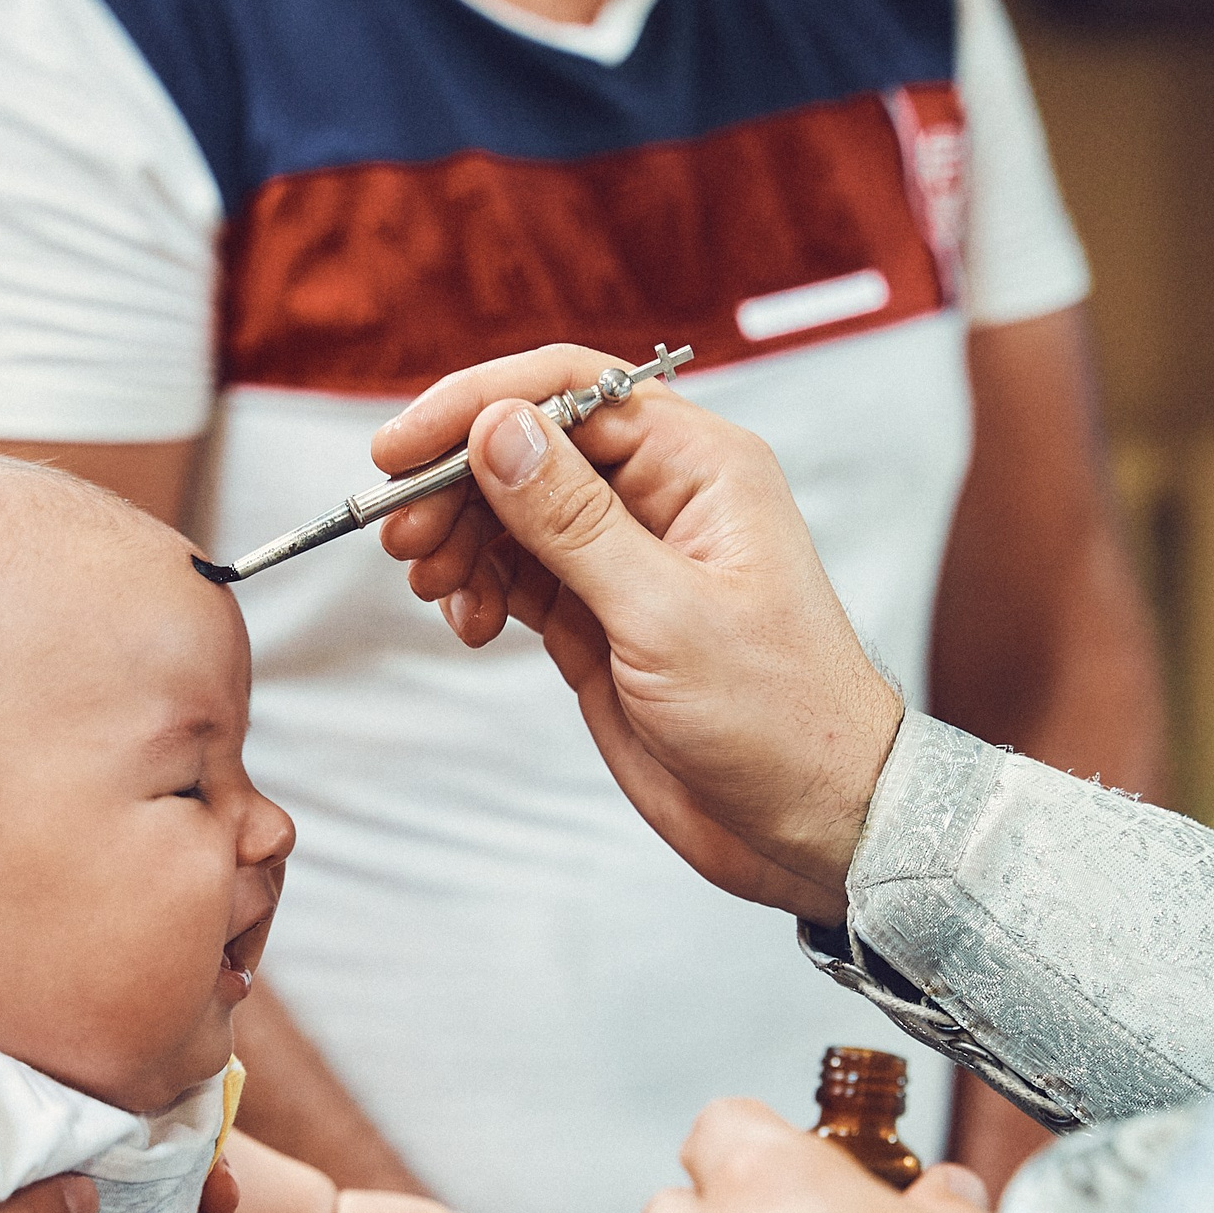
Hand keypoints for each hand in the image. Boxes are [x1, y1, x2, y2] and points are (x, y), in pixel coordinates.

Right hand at [372, 346, 905, 923]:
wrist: (811, 822)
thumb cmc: (779, 717)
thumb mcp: (665, 615)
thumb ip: (573, 521)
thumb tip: (497, 428)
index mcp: (700, 467)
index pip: (571, 390)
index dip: (478, 404)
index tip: (402, 449)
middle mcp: (661, 498)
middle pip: (528, 446)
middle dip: (453, 482)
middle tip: (403, 537)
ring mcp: (626, 560)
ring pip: (513, 512)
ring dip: (458, 538)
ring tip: (434, 586)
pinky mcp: (601, 618)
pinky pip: (517, 574)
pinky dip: (478, 588)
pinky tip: (469, 623)